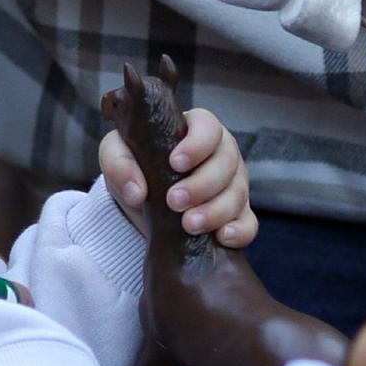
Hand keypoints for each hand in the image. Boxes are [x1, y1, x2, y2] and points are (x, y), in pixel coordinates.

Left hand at [100, 101, 255, 247]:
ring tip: (190, 225)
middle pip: (227, 162)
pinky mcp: (238, 215)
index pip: (208, 128)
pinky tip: (222, 238)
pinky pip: (249, 223)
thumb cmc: (135, 167)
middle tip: (174, 201)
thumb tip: (136, 191)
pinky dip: (239, 231)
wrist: (141, 205)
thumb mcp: (116, 156)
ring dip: (215, 211)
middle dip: (201, 184)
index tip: (175, 163)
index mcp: (197, 130)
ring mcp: (234, 185)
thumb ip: (119, 164)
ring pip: (237, 194)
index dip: (196, 144)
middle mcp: (222, 154)